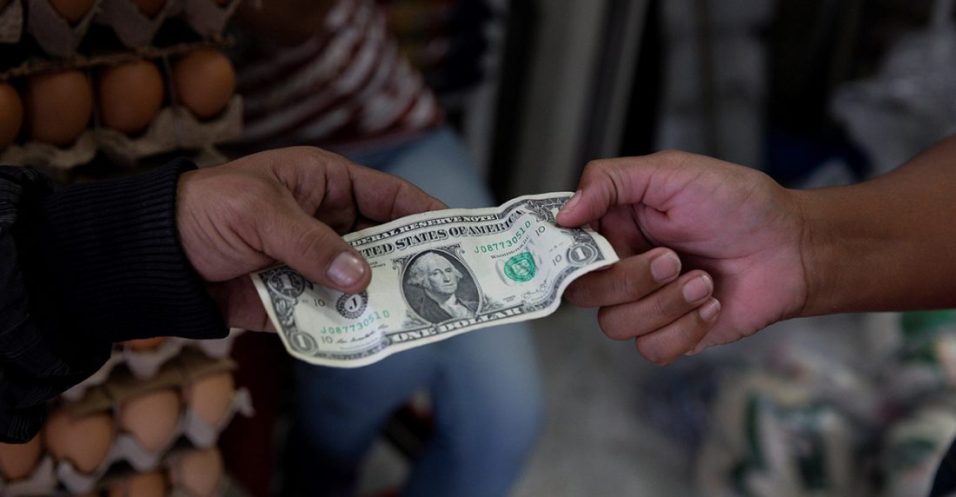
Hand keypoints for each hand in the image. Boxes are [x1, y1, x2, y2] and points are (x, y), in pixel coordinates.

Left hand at [176, 146, 444, 330]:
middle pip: (385, 243)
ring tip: (421, 315)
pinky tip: (376, 334)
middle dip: (413, 262)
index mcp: (325, 184)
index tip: (457, 232)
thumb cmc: (206, 211)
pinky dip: (353, 324)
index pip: (387, 194)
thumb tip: (360, 276)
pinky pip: (336, 312)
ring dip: (386, 297)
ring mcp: (316, 264)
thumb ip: (310, 243)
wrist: (155, 259)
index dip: (423, 211)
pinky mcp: (300, 300)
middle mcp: (329, 223)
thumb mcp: (258, 213)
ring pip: (365, 281)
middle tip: (448, 283)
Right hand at [558, 151, 806, 362]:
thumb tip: (563, 212)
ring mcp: (645, 304)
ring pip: (617, 325)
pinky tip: (711, 305)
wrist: (792, 248)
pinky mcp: (672, 334)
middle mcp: (622, 267)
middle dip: (630, 281)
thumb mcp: (672, 172)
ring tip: (704, 281)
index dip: (564, 257)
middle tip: (673, 259)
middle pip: (585, 293)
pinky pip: (651, 350)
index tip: (589, 252)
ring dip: (665, 305)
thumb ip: (611, 181)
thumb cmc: (738, 204)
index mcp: (614, 227)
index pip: (563, 249)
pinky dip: (684, 330)